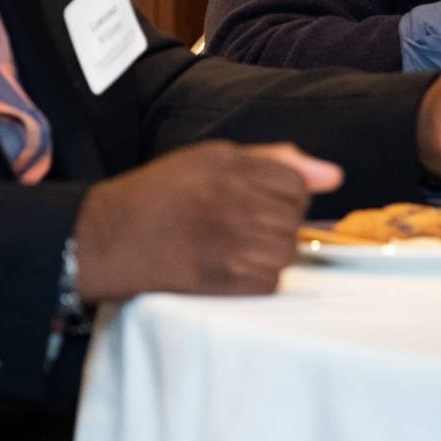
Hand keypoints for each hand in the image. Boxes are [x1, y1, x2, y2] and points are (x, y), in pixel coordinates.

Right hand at [72, 141, 341, 300]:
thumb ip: (273, 161)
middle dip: (277, 225)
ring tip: (235, 247)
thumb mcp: (210, 159)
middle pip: (294, 219)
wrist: (105, 237)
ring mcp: (226, 238)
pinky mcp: (219, 276)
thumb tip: (335, 177)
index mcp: (228, 163)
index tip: (259, 203)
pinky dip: (257, 278)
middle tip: (241, 227)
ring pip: (286, 252)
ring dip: (269, 253)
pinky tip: (230, 268)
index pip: (295, 183)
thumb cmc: (161, 195)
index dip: (284, 196)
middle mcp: (230, 197)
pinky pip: (270, 281)